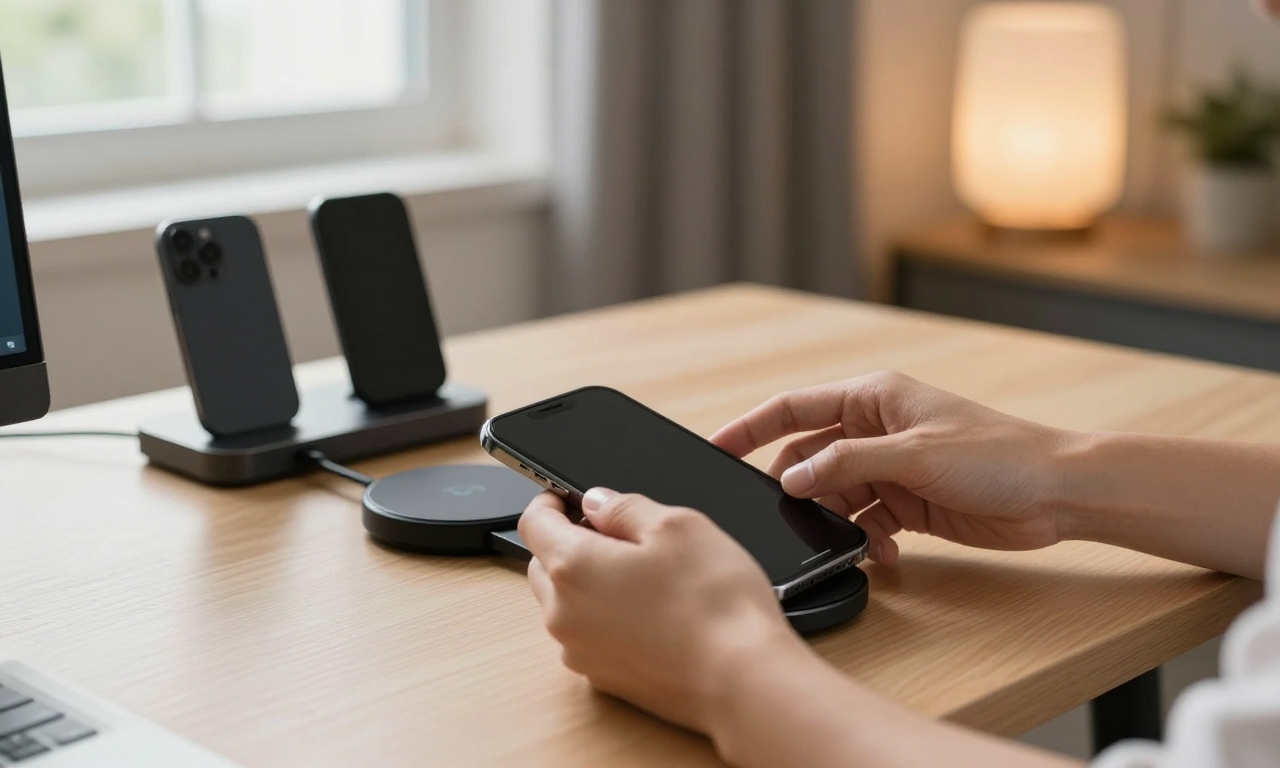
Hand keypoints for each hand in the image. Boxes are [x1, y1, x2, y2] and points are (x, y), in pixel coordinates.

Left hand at [517, 489, 802, 733]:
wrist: (743, 682)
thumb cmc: (715, 604)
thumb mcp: (678, 525)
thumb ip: (625, 508)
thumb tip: (597, 502)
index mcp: (572, 567)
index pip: (533, 523)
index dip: (549, 501)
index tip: (566, 497)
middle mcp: (564, 615)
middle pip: (543, 565)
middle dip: (568, 542)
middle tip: (616, 534)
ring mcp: (581, 652)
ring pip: (564, 604)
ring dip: (586, 584)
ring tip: (642, 576)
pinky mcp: (604, 680)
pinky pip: (588, 637)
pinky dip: (604, 619)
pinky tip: (651, 614)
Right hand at [711, 371, 1077, 563]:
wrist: (1057, 493)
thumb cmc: (998, 455)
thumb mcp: (914, 455)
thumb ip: (846, 463)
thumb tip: (791, 478)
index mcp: (873, 398)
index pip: (793, 408)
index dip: (750, 427)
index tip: (715, 448)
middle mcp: (876, 430)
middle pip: (809, 459)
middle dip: (801, 492)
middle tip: (792, 519)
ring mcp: (890, 468)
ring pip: (836, 497)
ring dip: (838, 523)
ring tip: (858, 542)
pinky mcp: (907, 504)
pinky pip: (864, 523)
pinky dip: (866, 541)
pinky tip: (885, 555)